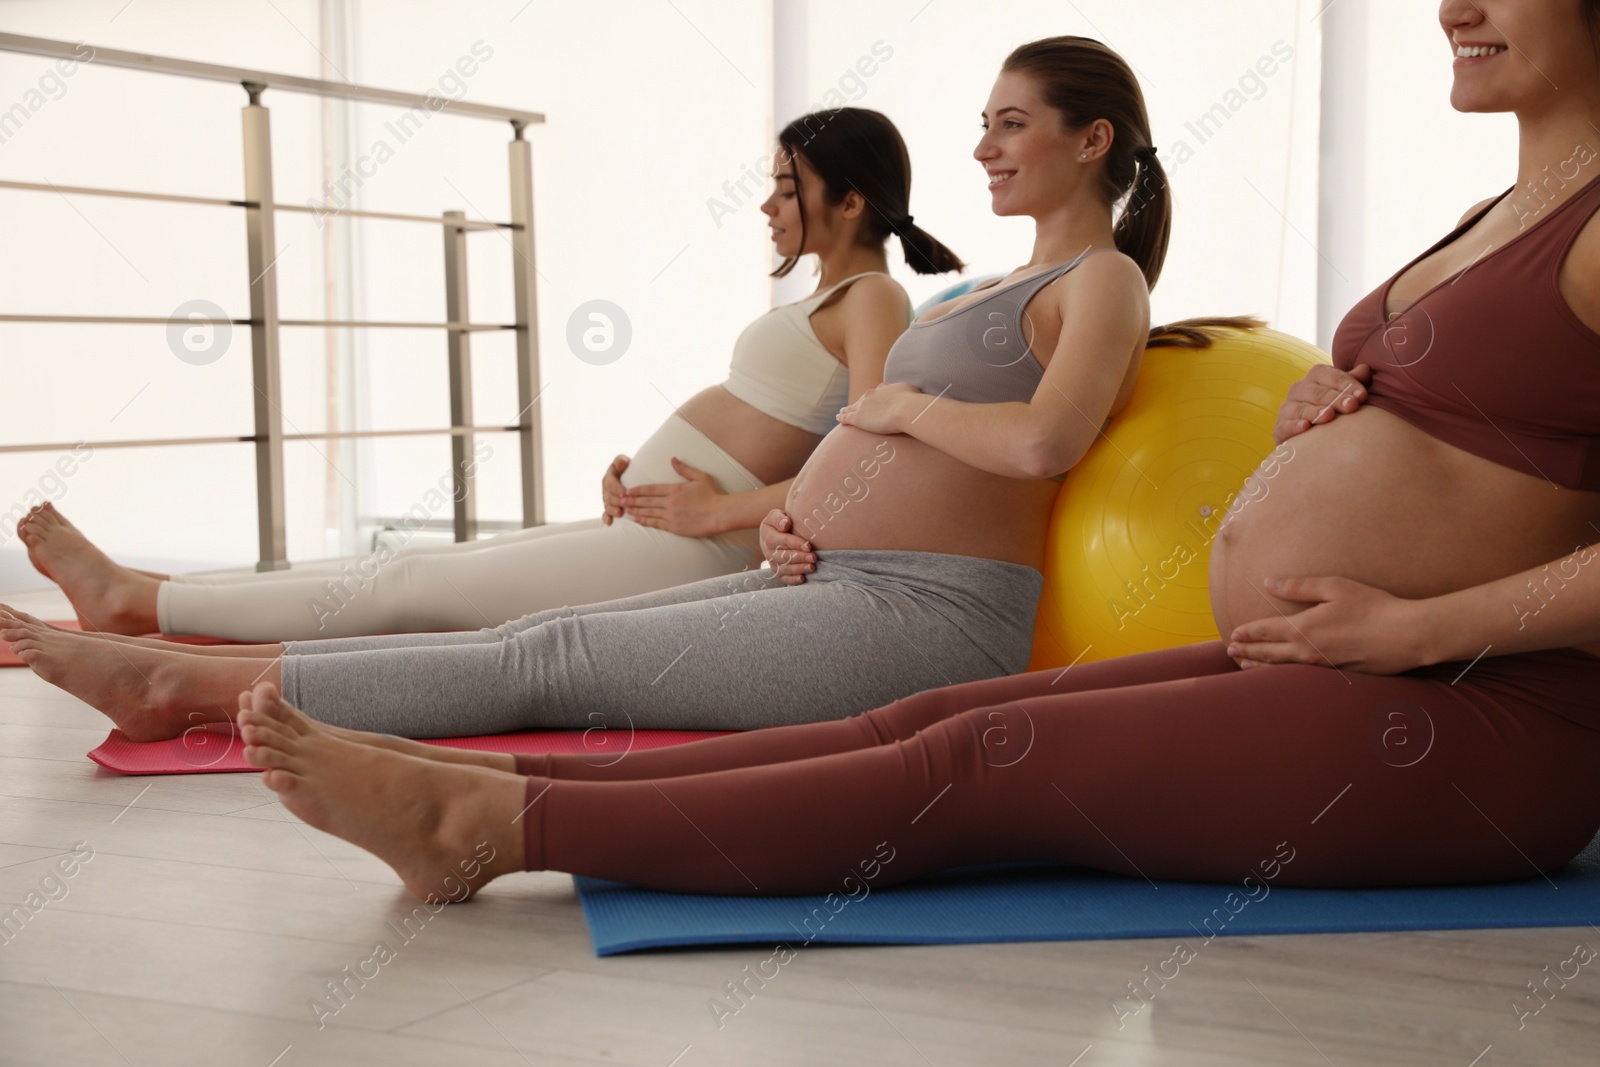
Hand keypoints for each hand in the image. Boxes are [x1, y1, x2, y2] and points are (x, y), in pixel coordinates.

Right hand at [600, 454, 629, 525]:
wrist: (629, 477)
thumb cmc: (628, 470)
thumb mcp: (623, 462)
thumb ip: (621, 461)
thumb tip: (621, 461)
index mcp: (609, 478)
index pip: (611, 483)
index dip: (617, 489)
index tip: (624, 493)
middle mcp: (606, 489)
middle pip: (609, 496)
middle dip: (616, 501)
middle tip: (624, 505)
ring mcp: (607, 499)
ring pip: (607, 506)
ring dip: (612, 510)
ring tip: (619, 513)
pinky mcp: (609, 507)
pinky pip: (605, 513)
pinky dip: (606, 518)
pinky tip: (609, 523)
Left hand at [622, 458, 727, 537]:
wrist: (720, 513)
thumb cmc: (713, 495)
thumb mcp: (700, 477)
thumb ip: (684, 468)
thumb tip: (673, 459)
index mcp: (675, 489)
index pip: (651, 489)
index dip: (638, 490)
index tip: (628, 490)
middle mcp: (670, 502)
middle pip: (647, 500)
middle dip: (632, 500)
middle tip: (620, 500)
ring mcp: (671, 515)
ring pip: (649, 512)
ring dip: (636, 510)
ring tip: (625, 510)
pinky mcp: (675, 526)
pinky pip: (656, 523)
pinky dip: (645, 521)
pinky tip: (638, 520)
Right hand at [758, 508, 814, 585]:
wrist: (776, 533)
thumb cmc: (780, 522)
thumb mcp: (776, 515)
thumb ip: (779, 518)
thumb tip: (785, 524)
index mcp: (768, 537)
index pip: (781, 541)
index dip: (795, 544)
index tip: (808, 545)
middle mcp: (768, 552)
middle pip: (783, 557)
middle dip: (799, 557)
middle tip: (813, 557)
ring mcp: (773, 563)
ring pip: (785, 568)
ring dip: (799, 569)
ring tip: (812, 567)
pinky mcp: (778, 572)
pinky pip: (784, 578)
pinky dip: (792, 580)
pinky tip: (802, 578)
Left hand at [836, 381, 923, 434]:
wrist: (906, 410)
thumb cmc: (913, 401)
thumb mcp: (910, 389)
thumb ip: (904, 390)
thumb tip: (907, 391)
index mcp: (883, 389)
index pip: (876, 393)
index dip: (873, 397)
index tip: (872, 399)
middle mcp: (871, 395)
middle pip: (862, 399)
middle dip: (859, 403)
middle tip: (855, 407)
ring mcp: (863, 406)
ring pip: (852, 407)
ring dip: (847, 409)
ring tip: (842, 412)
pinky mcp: (858, 417)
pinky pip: (846, 416)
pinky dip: (842, 417)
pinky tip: (838, 417)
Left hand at [1225, 575, 1429, 674]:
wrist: (1407, 636)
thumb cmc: (1373, 607)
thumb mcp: (1335, 587)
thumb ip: (1299, 586)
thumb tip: (1269, 583)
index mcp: (1303, 628)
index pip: (1265, 631)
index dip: (1247, 633)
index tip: (1233, 634)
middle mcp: (1307, 651)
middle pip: (1268, 654)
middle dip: (1246, 652)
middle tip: (1231, 652)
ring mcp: (1321, 667)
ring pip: (1282, 670)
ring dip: (1260, 667)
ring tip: (1245, 666)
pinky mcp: (1336, 676)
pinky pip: (1301, 678)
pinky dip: (1283, 676)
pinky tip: (1281, 675)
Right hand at [1274, 364, 1370, 444]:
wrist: (1313, 434)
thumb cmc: (1335, 408)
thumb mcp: (1346, 392)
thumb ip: (1354, 381)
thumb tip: (1365, 369)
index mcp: (1316, 376)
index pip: (1332, 376)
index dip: (1347, 384)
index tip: (1363, 395)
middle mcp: (1298, 389)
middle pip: (1317, 392)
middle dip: (1335, 399)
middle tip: (1352, 406)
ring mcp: (1287, 408)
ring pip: (1300, 408)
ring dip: (1315, 412)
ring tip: (1329, 416)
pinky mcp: (1279, 428)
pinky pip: (1285, 426)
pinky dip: (1294, 426)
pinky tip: (1306, 427)